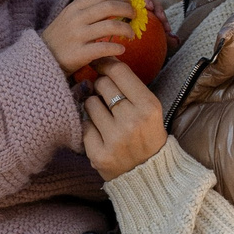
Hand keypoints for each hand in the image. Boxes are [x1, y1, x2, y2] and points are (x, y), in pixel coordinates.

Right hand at [41, 0, 137, 75]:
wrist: (41, 59)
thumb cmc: (60, 38)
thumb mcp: (68, 17)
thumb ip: (86, 8)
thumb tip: (114, 1)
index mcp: (74, 7)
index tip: (129, 4)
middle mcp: (76, 18)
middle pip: (109, 6)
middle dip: (128, 10)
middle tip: (134, 17)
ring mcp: (77, 35)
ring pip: (110, 26)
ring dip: (126, 29)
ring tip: (131, 35)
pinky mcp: (79, 53)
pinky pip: (104, 48)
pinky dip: (117, 48)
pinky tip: (121, 50)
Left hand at [80, 61, 166, 179]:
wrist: (149, 173)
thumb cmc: (147, 134)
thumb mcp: (149, 108)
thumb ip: (129, 86)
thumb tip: (103, 59)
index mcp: (148, 106)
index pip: (119, 72)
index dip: (105, 63)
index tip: (99, 62)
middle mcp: (132, 121)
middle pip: (102, 85)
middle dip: (102, 87)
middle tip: (108, 98)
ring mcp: (114, 139)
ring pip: (90, 103)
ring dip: (94, 106)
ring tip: (106, 118)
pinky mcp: (99, 154)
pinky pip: (84, 125)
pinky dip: (90, 127)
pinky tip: (101, 134)